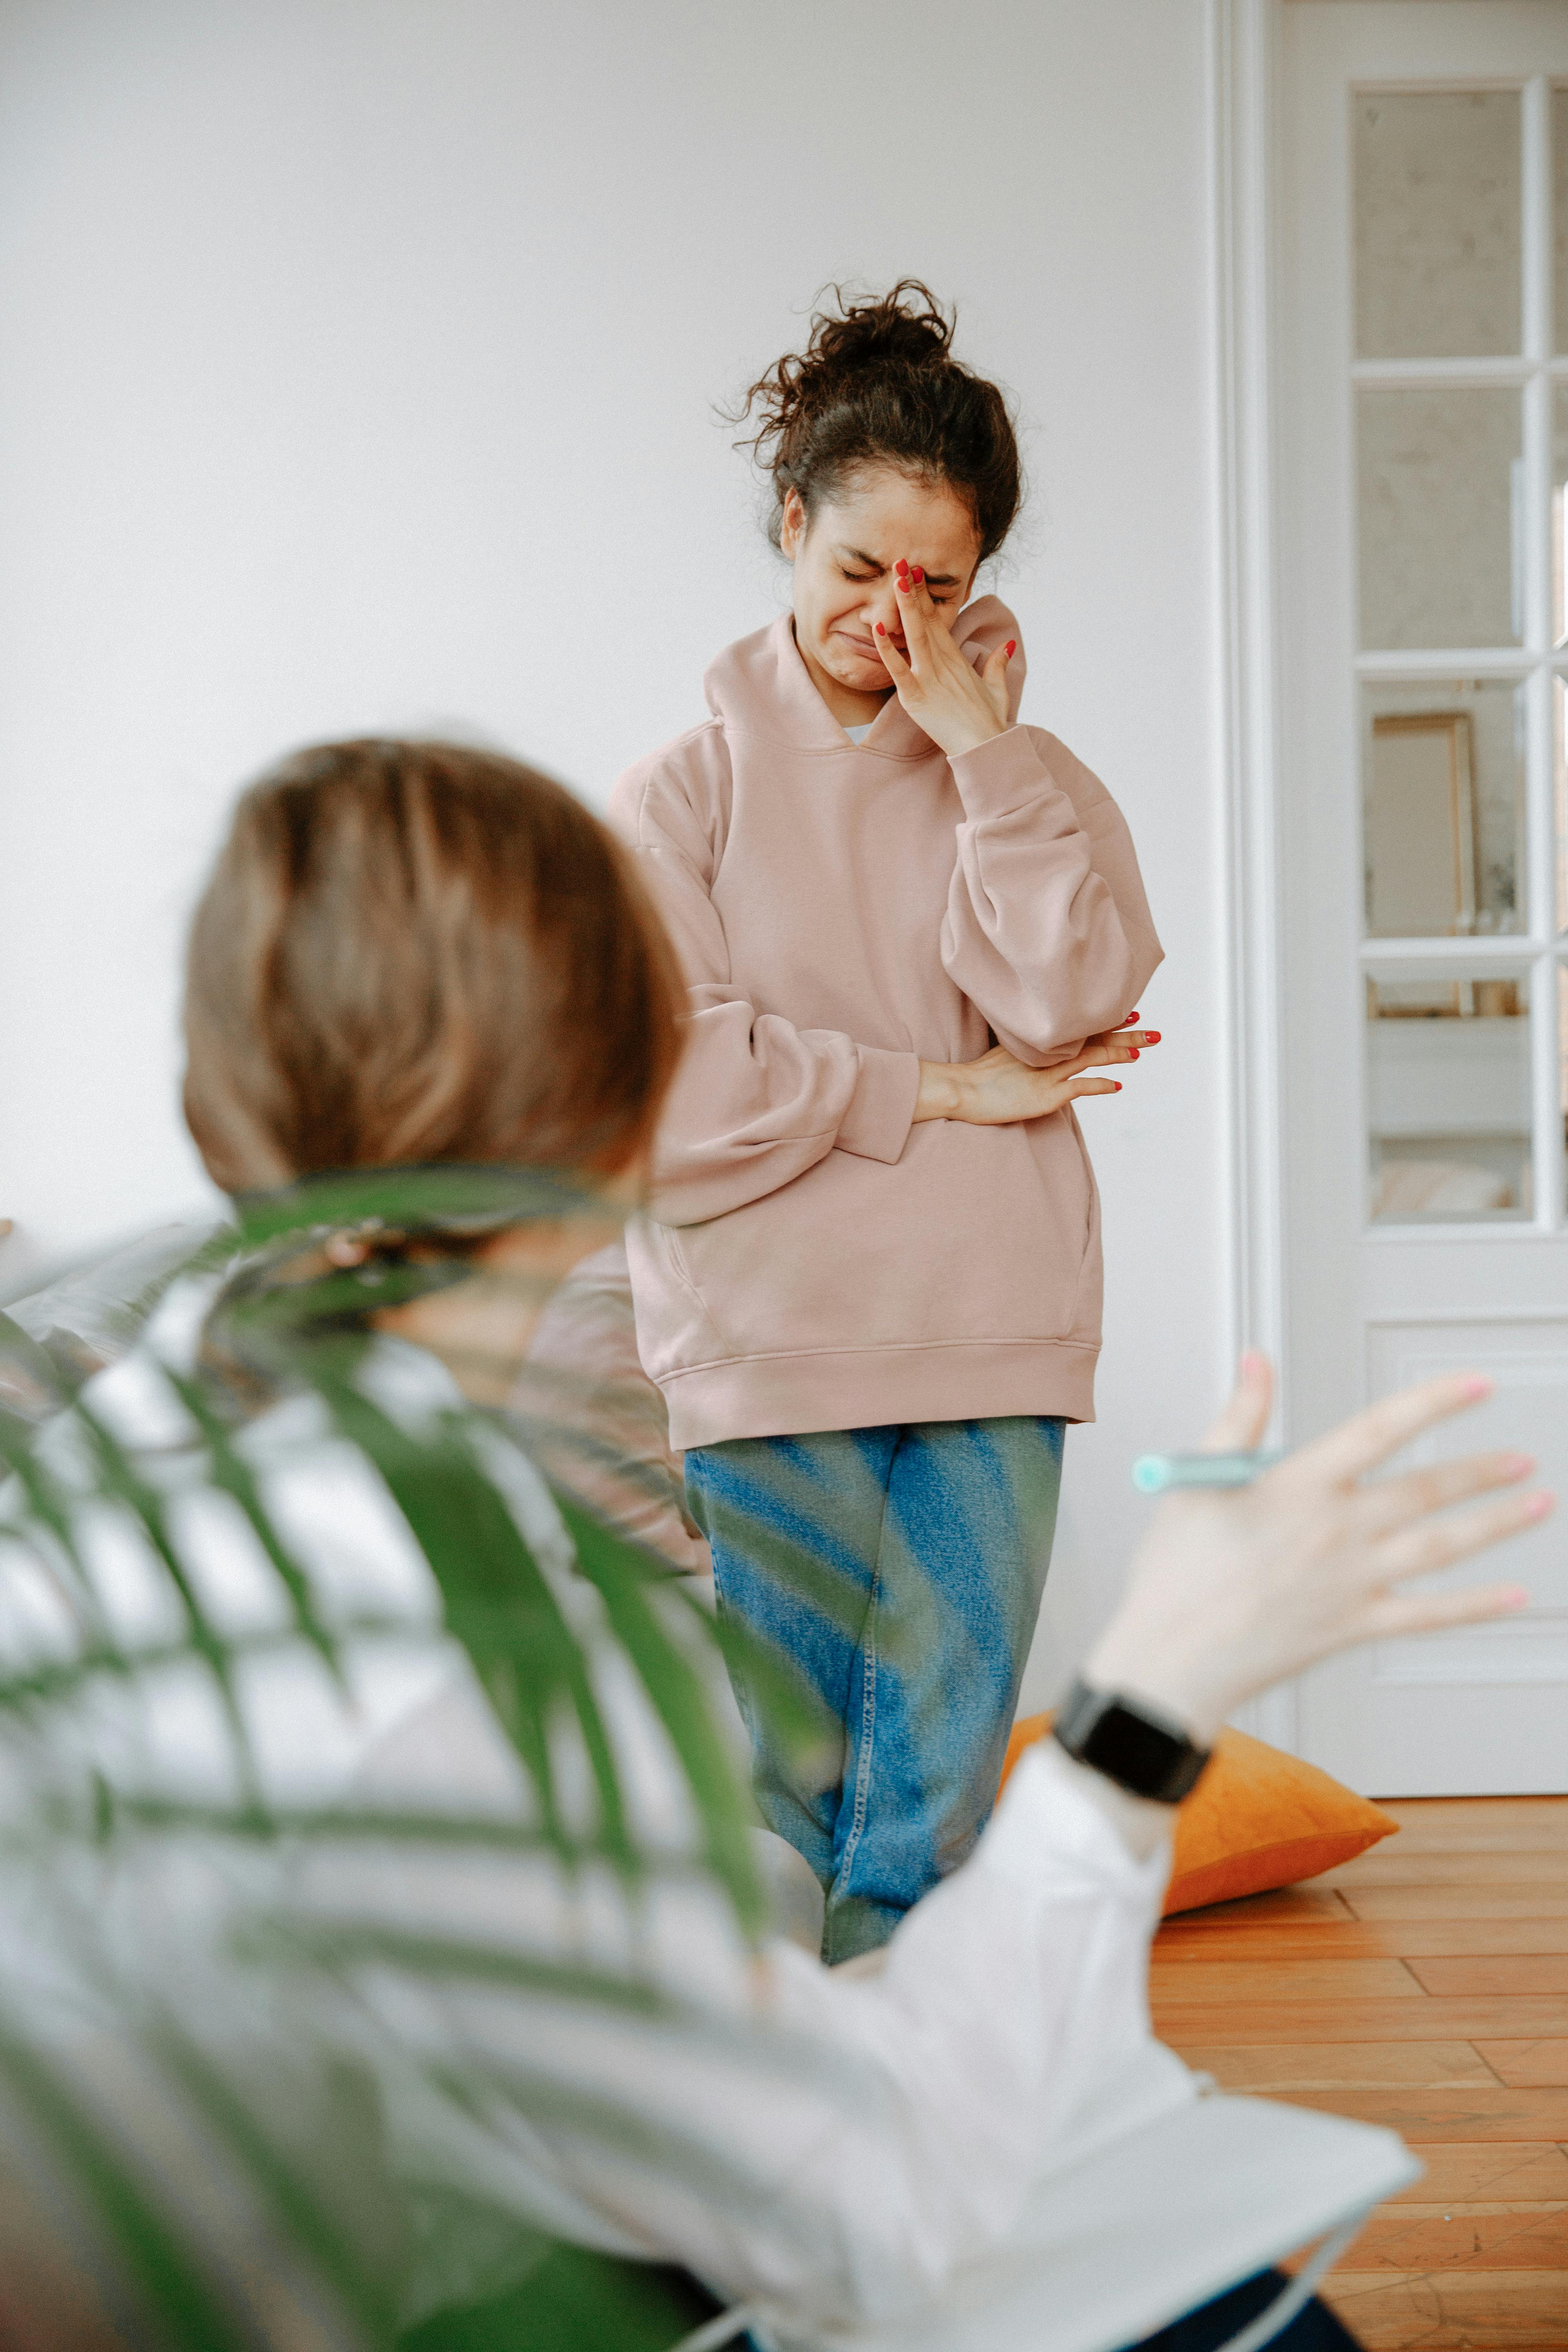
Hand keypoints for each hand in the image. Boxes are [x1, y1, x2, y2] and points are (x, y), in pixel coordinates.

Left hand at [872, 563, 1013, 756]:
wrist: (985, 748)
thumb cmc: (989, 722)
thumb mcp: (996, 689)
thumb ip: (997, 665)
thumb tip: (1004, 646)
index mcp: (957, 659)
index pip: (939, 621)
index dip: (926, 596)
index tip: (916, 573)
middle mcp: (943, 664)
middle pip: (926, 620)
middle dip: (914, 590)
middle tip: (902, 561)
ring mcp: (929, 678)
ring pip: (914, 636)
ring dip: (905, 606)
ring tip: (895, 578)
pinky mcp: (916, 697)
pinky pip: (897, 668)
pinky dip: (886, 648)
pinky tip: (875, 627)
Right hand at [913, 1016, 1158, 1125]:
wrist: (961, 1089)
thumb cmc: (976, 1077)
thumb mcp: (1005, 1055)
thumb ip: (1027, 1053)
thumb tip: (1043, 1054)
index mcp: (1040, 1042)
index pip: (1081, 1028)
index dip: (1107, 1021)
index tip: (1130, 1012)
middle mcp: (1048, 1053)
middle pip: (1094, 1039)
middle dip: (1125, 1033)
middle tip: (1152, 1029)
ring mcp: (1049, 1073)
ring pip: (1093, 1057)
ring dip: (1121, 1052)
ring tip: (1145, 1047)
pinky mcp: (1047, 1094)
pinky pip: (1081, 1087)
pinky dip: (1100, 1084)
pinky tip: (1118, 1085)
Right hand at [1084, 1354, 1546, 1745]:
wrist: (1171, 1659)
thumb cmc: (1175, 1573)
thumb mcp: (1194, 1479)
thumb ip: (1239, 1416)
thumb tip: (1257, 1360)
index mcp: (1295, 1486)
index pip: (1378, 1430)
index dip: (1432, 1403)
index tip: (1475, 1385)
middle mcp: (1334, 1531)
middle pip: (1425, 1490)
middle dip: (1481, 1471)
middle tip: (1523, 1457)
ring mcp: (1350, 1582)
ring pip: (1440, 1547)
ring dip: (1495, 1524)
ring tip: (1537, 1504)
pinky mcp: (1353, 1626)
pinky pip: (1427, 1616)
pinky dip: (1474, 1606)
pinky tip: (1512, 1596)